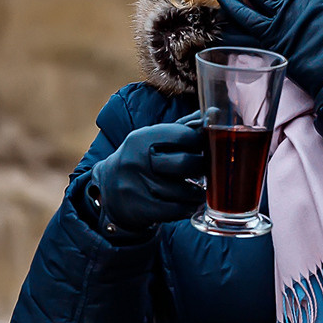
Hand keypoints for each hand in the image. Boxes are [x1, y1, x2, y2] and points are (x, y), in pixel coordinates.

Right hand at [86, 113, 206, 232]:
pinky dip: (188, 208)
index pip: (183, 135)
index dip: (201, 142)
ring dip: (197, 193)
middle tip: (205, 170)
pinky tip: (188, 204)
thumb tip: (215, 113)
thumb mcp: (152, 140)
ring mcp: (136, 186)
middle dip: (202, 168)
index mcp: (141, 138)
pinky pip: (176, 210)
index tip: (206, 148)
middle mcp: (136, 160)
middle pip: (185, 164)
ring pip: (183, 191)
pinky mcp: (140, 209)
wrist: (107, 190)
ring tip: (198, 190)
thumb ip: (183, 128)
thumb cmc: (139, 161)